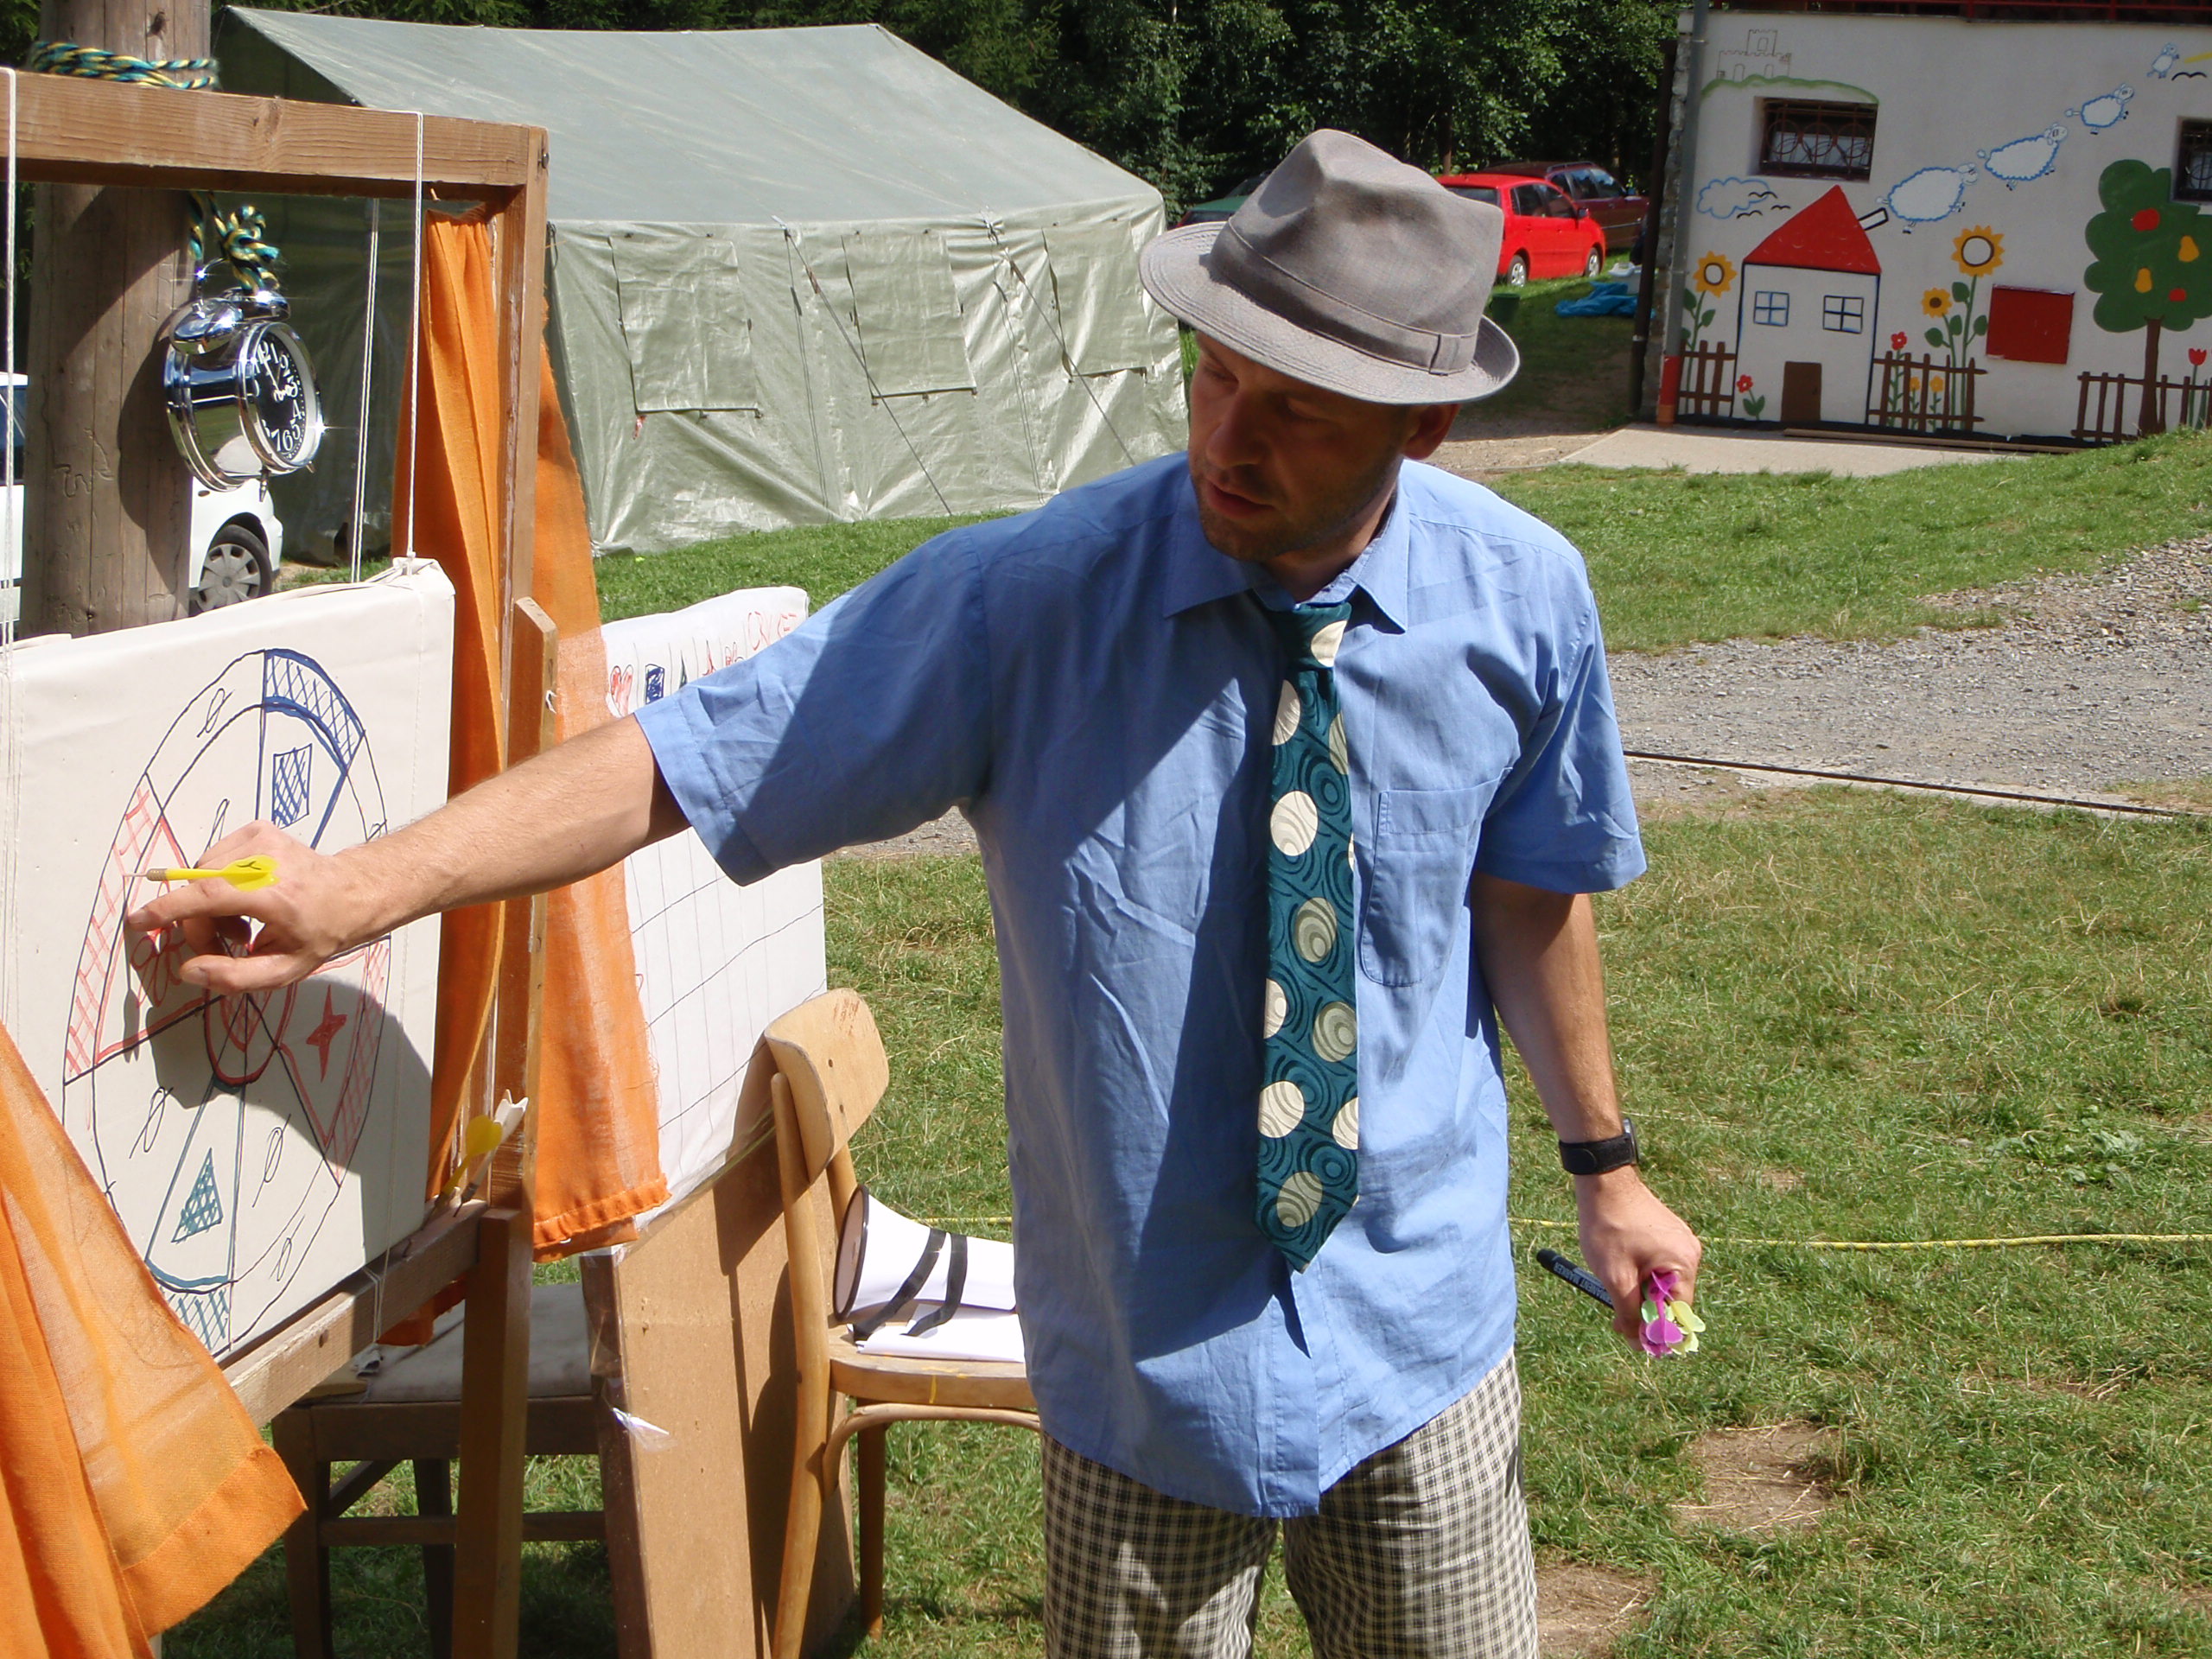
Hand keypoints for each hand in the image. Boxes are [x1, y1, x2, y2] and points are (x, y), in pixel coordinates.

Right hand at [125, 822, 370, 995]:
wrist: (351, 891)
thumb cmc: (319, 932)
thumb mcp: (285, 969)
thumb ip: (234, 977)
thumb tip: (188, 970)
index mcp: (276, 894)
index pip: (209, 896)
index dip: (168, 909)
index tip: (138, 921)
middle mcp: (267, 859)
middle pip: (201, 890)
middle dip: (199, 924)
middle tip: (226, 946)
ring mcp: (261, 838)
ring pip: (202, 874)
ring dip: (209, 905)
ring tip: (242, 926)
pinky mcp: (257, 829)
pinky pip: (214, 860)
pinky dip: (218, 883)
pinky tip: (244, 900)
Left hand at [1574, 1166, 1701, 1343]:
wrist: (1603, 1183)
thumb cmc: (1609, 1228)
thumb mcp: (1615, 1278)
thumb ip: (1630, 1314)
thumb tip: (1639, 1344)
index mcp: (1684, 1264)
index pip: (1679, 1313)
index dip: (1658, 1331)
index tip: (1635, 1339)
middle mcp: (1690, 1253)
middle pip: (1672, 1299)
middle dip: (1646, 1310)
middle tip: (1618, 1314)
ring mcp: (1680, 1241)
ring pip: (1663, 1283)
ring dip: (1641, 1291)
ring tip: (1616, 1280)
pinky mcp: (1668, 1234)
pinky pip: (1659, 1265)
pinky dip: (1642, 1274)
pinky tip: (1622, 1265)